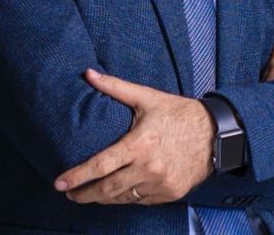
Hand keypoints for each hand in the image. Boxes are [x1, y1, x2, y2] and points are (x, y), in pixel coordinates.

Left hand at [54, 69, 213, 204]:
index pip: (100, 166)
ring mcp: (160, 184)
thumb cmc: (177, 112)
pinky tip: (118, 192)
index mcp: (140, 144)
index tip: (59, 183)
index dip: (77, 176)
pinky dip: (126, 198)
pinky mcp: (171, 194)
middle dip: (84, 194)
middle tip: (70, 193)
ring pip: (123, 198)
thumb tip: (88, 73)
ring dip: (103, 198)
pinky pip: (141, 200)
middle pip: (107, 189)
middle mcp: (149, 168)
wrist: (214, 132)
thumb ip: (115, 87)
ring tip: (89, 195)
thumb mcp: (146, 97)